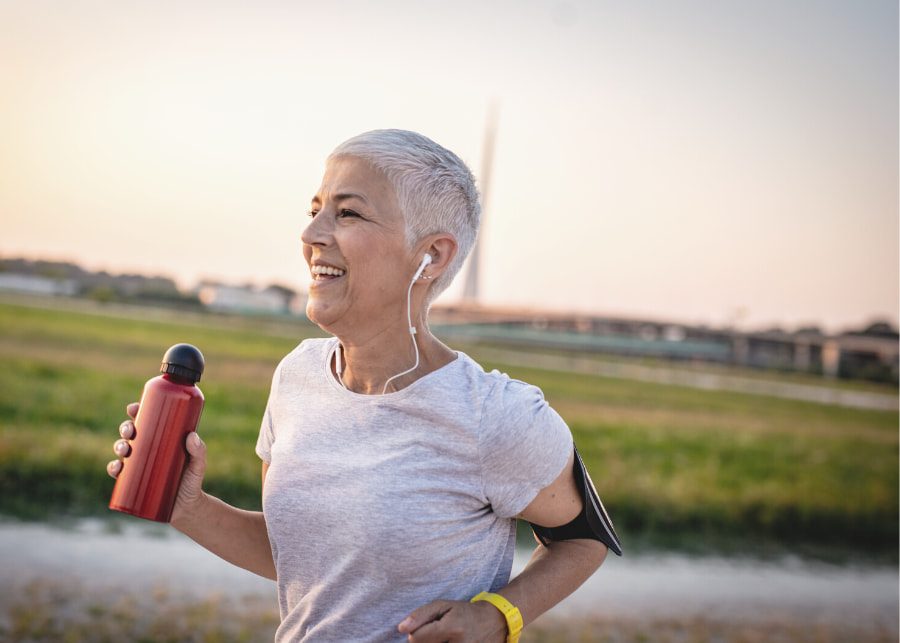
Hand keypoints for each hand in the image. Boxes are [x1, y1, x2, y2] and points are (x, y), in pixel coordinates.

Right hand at [106, 402, 207, 519]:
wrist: (186, 508)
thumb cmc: (192, 481)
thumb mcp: (198, 465)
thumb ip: (199, 451)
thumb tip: (191, 436)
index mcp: (161, 439)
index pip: (147, 421)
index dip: (137, 412)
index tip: (134, 408)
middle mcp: (148, 449)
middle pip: (132, 433)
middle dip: (126, 428)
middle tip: (130, 431)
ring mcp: (139, 465)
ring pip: (122, 450)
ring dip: (118, 446)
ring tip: (125, 449)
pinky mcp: (133, 482)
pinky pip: (117, 473)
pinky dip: (113, 468)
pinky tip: (116, 468)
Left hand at [397, 599, 506, 642]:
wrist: (494, 621)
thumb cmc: (464, 612)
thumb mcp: (443, 606)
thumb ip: (420, 616)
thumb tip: (400, 629)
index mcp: (452, 628)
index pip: (417, 639)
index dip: (415, 636)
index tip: (422, 631)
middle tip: (437, 637)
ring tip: (444, 640)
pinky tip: (450, 642)